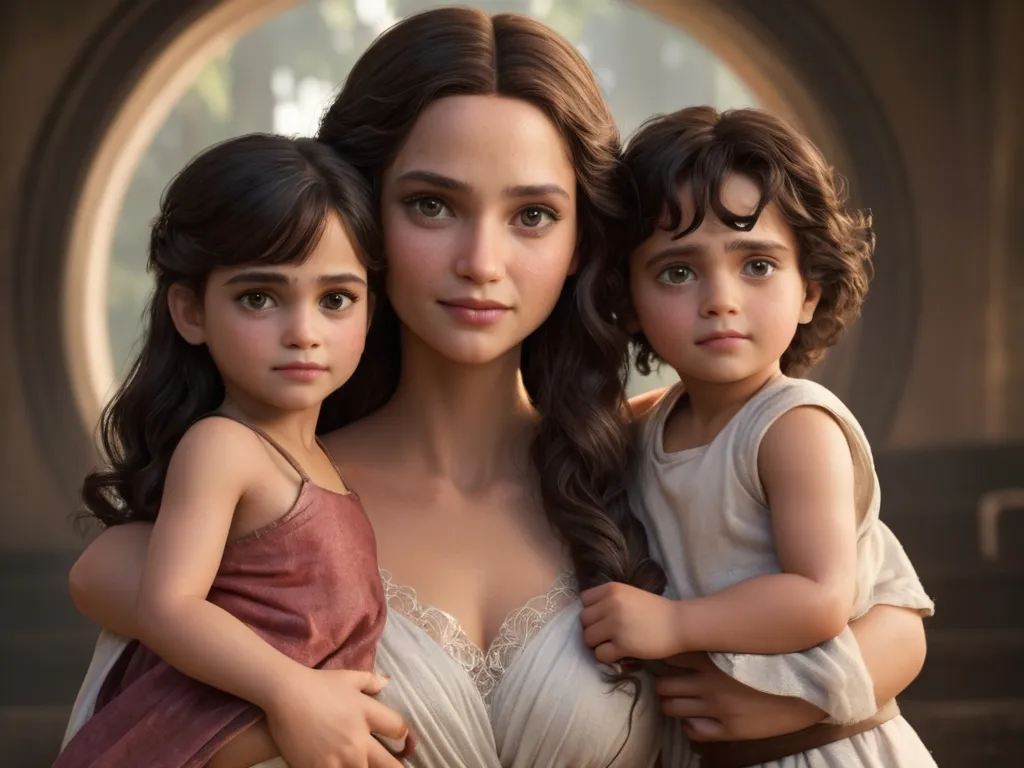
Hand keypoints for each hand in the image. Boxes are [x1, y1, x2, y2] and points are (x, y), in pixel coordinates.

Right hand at [265, 668, 409, 767]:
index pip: (399, 729)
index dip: (403, 736)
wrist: (285, 694)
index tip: (402, 741)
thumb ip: (370, 680)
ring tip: (360, 764)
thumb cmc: (318, 683)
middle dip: (396, 767)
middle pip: (389, 764)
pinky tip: (340, 766)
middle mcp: (359, 740)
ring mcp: (340, 758)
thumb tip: (387, 681)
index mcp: (369, 715)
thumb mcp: (348, 678)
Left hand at [580, 582, 682, 662]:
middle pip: (583, 620)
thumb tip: (590, 617)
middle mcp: (611, 604)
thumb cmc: (656, 610)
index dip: (592, 611)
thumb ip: (610, 601)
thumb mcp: (630, 595)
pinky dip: (607, 657)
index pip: (584, 600)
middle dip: (594, 629)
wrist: (680, 623)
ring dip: (598, 644)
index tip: (603, 618)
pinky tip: (619, 653)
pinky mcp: (623, 644)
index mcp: (612, 589)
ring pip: (588, 638)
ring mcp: (616, 624)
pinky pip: (600, 654)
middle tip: (608, 634)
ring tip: (613, 644)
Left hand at [654, 652, 824, 741]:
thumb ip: (718, 637)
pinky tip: (695, 718)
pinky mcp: (731, 730)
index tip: (665, 656)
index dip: (664, 655)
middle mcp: (710, 682)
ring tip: (680, 698)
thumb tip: (694, 630)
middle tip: (671, 680)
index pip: (670, 654)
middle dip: (664, 682)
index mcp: (713, 656)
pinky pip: (694, 731)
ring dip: (672, 702)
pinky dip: (689, 724)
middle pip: (664, 684)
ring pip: (672, 708)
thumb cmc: (779, 656)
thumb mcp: (745, 639)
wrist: (811, 686)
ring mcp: (718, 708)